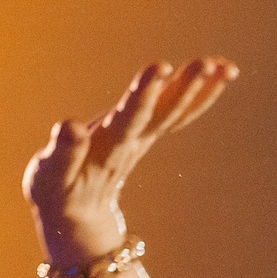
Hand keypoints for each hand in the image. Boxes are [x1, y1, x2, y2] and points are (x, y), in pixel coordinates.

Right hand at [24, 57, 237, 270]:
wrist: (77, 214)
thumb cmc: (57, 190)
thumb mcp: (52, 175)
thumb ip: (63, 152)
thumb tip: (69, 127)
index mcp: (110, 145)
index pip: (131, 116)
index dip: (145, 93)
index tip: (161, 67)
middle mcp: (132, 140)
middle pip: (163, 113)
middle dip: (184, 87)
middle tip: (208, 63)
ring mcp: (141, 138)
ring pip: (176, 113)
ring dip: (199, 89)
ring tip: (224, 66)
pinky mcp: (143, 135)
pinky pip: (176, 115)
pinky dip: (197, 97)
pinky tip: (217, 77)